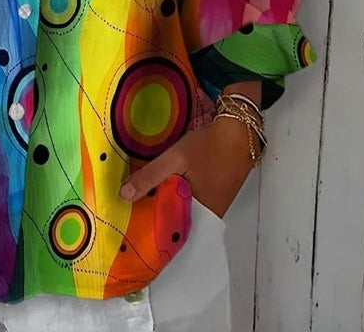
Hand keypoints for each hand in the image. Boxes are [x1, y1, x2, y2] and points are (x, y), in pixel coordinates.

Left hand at [118, 115, 256, 218]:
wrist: (239, 131)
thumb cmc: (210, 146)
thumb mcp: (176, 158)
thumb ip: (151, 176)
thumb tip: (124, 196)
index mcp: (200, 213)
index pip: (170, 232)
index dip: (148, 230)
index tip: (128, 227)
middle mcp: (208, 215)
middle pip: (175, 223)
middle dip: (154, 218)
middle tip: (129, 215)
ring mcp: (212, 205)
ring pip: (182, 212)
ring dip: (164, 206)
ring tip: (139, 203)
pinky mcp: (213, 194)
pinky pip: (190, 203)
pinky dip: (175, 198)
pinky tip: (161, 190)